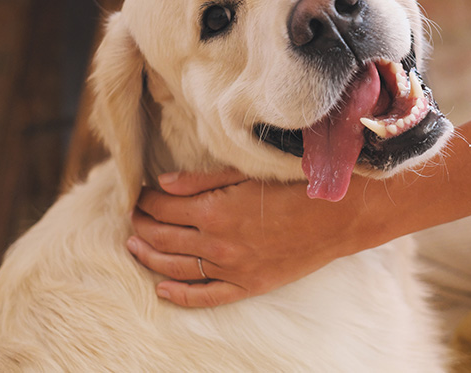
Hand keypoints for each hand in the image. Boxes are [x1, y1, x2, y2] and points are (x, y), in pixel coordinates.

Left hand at [127, 169, 371, 307]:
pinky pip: (206, 297)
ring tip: (134, 246)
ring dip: (150, 256)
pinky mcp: (249, 286)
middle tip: (132, 216)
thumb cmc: (294, 186)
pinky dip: (180, 295)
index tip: (139, 194)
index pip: (165, 207)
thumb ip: (200, 181)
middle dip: (143, 225)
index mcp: (215, 210)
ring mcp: (233, 269)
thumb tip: (162, 184)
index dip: (147, 200)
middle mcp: (218, 243)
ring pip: (176, 268)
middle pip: (164, 237)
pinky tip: (161, 289)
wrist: (337, 215)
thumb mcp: (245, 174)